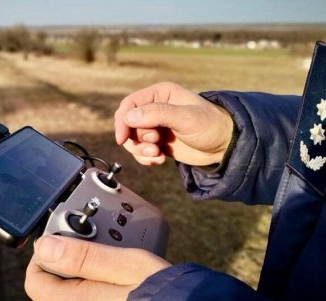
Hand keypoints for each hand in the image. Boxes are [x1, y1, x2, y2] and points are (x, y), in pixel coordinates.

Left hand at [25, 236, 170, 300]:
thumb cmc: (158, 291)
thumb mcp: (121, 264)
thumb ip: (81, 256)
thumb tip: (44, 247)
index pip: (35, 279)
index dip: (45, 253)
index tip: (62, 235)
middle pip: (54, 283)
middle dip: (70, 256)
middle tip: (94, 240)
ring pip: (73, 287)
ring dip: (86, 265)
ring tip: (110, 252)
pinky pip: (91, 293)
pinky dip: (98, 278)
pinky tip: (117, 269)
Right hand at [114, 82, 233, 165]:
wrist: (224, 146)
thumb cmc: (211, 125)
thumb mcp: (185, 117)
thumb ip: (157, 114)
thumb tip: (129, 117)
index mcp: (160, 94)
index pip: (129, 105)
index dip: (122, 121)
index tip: (122, 139)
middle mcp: (154, 108)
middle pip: (128, 124)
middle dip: (137, 139)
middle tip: (155, 146)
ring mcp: (155, 126)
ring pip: (133, 139)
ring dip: (141, 151)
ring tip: (157, 155)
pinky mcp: (157, 142)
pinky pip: (140, 150)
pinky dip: (145, 158)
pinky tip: (159, 160)